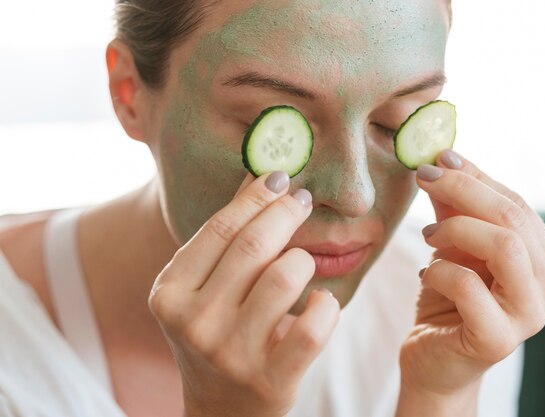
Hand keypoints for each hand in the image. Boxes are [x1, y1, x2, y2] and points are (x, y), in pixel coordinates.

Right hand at [148, 172, 339, 416]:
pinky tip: (321, 302)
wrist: (221, 411)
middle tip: (301, 201)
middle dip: (286, 213)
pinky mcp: (270, 380)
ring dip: (304, 261)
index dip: (256, 197)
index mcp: (170, 293)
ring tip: (302, 264)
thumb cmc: (216, 335)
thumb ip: (224, 235)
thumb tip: (259, 175)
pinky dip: (327, 305)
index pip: (220, 228)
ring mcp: (230, 353)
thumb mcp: (203, 288)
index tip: (281, 178)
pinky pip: (314, 326)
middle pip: (254, 246)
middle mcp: (194, 322)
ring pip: (286, 276)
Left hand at [399, 150, 544, 403]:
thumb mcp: (452, 242)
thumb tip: (443, 156)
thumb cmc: (448, 297)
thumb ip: (454, 204)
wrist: (433, 356)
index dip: (476, 177)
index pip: (517, 204)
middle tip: (424, 177)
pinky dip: (438, 269)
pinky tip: (424, 272)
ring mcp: (531, 316)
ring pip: (504, 246)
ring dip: (455, 229)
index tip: (439, 158)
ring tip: (426, 235)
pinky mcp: (499, 339)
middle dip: (463, 189)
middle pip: (513, 219)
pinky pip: (468, 284)